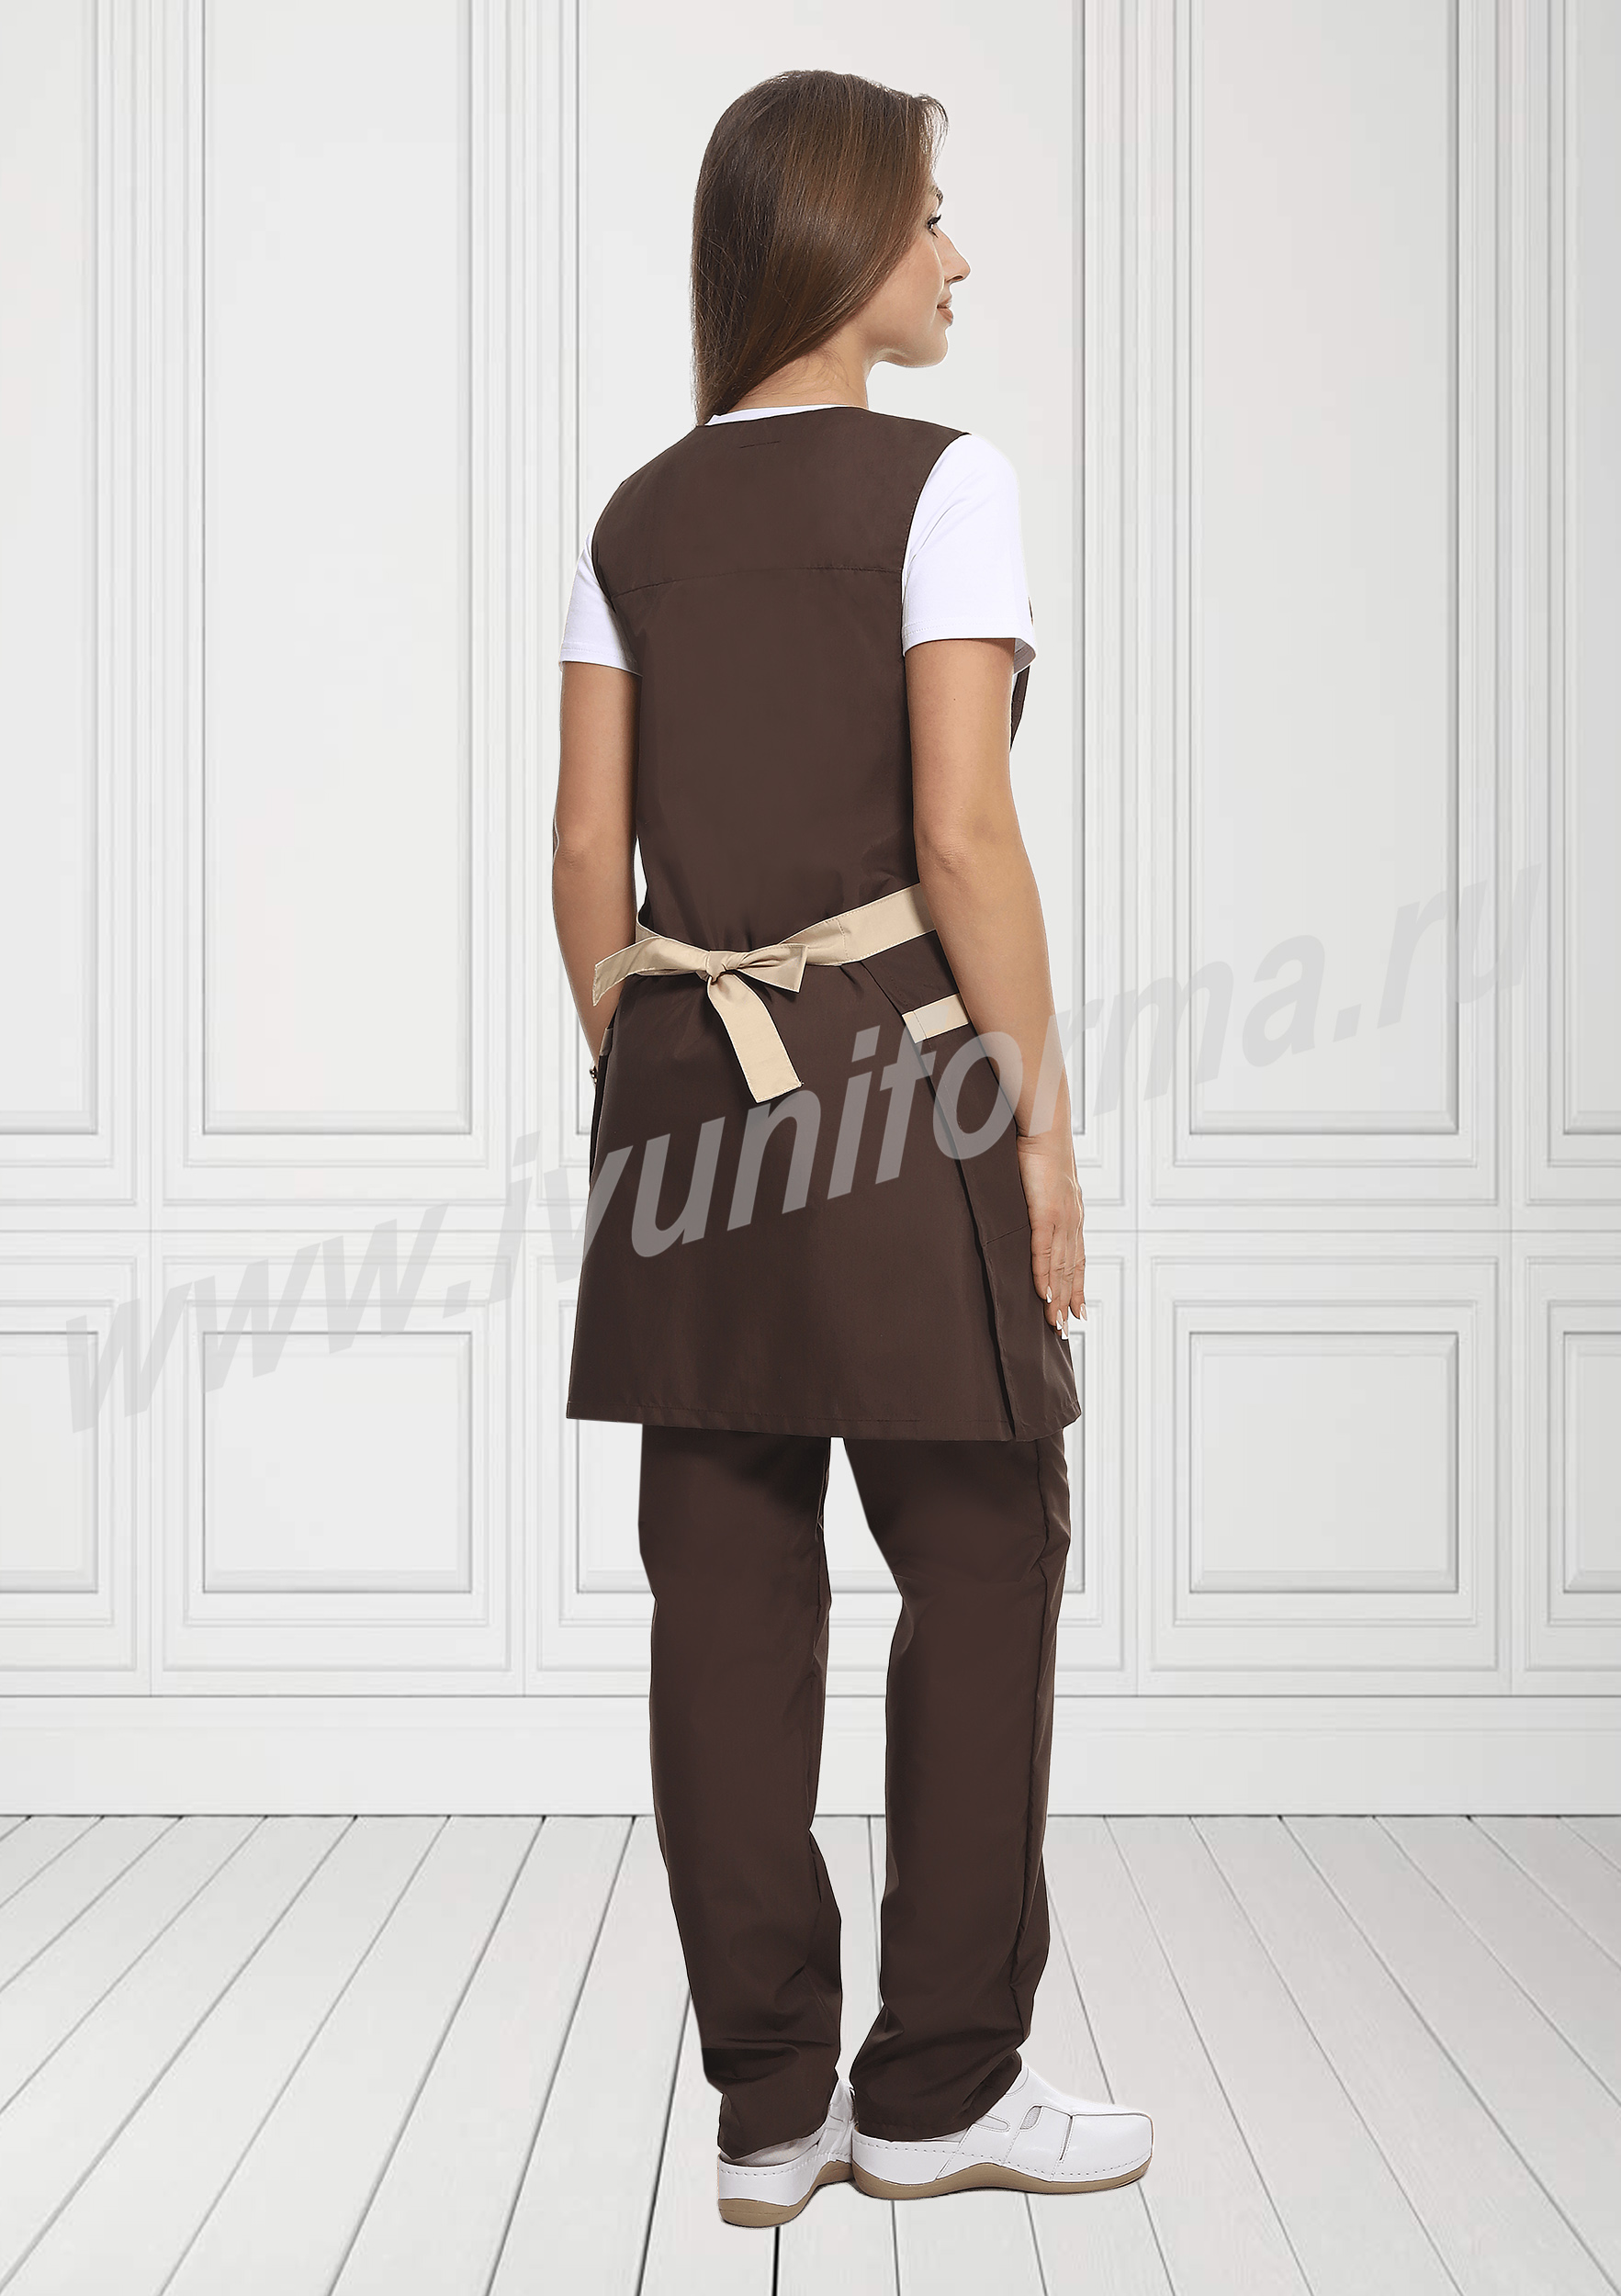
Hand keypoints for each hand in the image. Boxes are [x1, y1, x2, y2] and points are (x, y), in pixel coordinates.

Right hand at [1016, 1132, 1084, 1333]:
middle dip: (1069, 1301)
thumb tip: (1032, 1212)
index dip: (1078, 1286)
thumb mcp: (1045, 1182)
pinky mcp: (1046, 1213)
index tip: (1079, 1310)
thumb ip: (1042, 1202)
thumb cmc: (1040, 1150)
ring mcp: (1062, 1218)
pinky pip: (1045, 1251)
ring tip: (1055, 1322)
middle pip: (1072, 1270)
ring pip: (1062, 1267)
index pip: (1077, 1259)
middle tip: (1064, 1329)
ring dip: (1058, 1297)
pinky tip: (1045, 1295)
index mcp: (1073, 1215)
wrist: (1045, 1128)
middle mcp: (1073, 1221)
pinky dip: (1045, 1275)